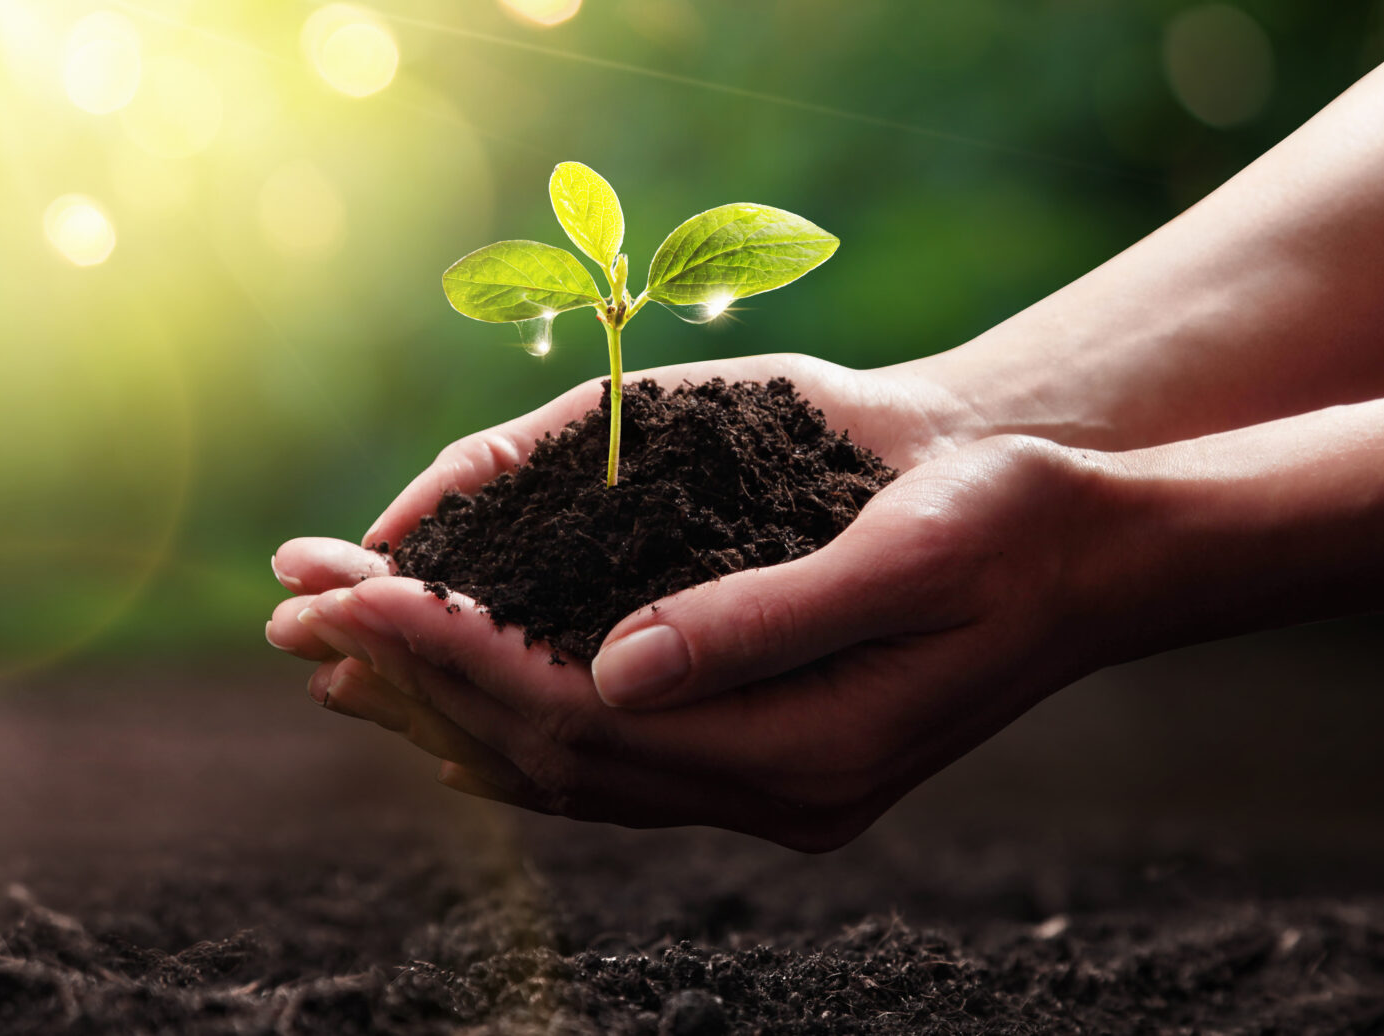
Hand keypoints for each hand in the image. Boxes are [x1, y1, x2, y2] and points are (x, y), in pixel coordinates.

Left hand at [266, 355, 1112, 848]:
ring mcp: (764, 791)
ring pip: (559, 768)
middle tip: (286, 610)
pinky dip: (508, 720)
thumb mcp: (908, 550)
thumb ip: (762, 619)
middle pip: (542, 752)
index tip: (346, 588)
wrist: (1097, 554)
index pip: (574, 715)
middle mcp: (772, 794)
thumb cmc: (1012, 525)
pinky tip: (442, 689)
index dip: (449, 651)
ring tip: (328, 645)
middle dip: (408, 675)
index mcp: (802, 753)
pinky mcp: (759, 761)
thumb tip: (609, 668)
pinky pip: (601, 759)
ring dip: (437, 701)